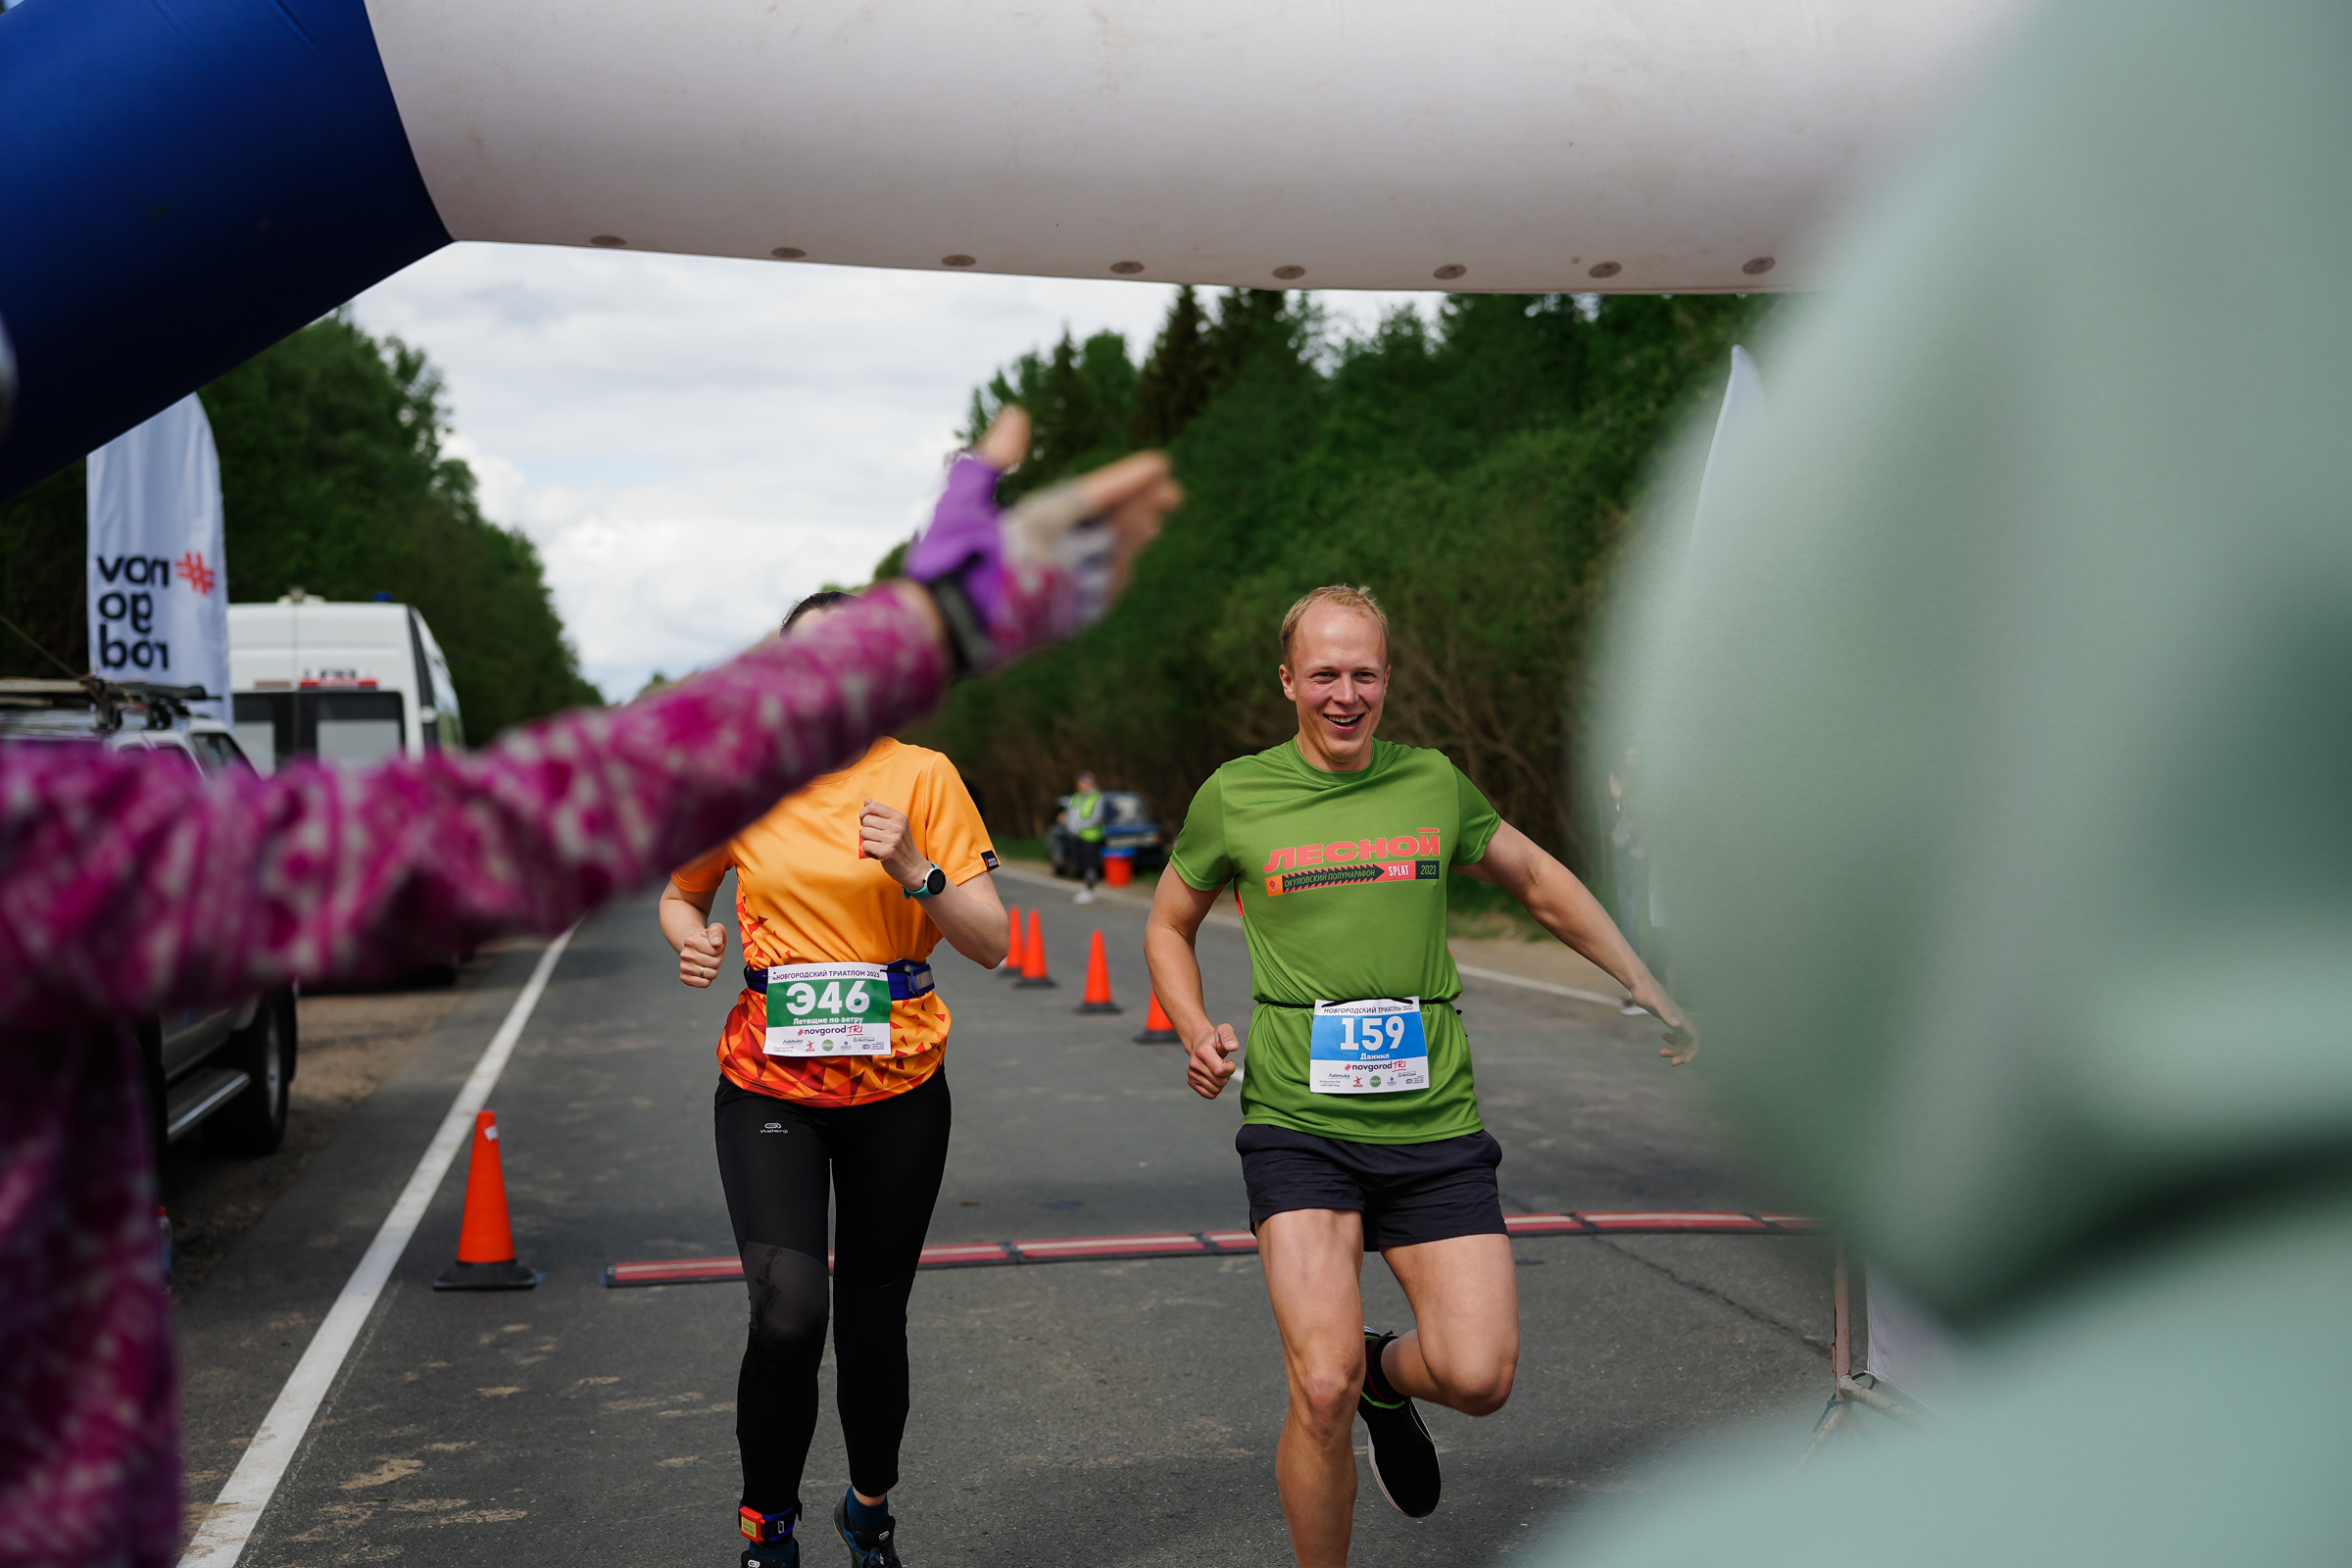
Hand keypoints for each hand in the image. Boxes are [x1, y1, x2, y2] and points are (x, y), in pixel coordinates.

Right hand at [678, 922, 726, 987]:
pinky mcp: (684, 977)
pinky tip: (705, 971)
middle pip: (715, 963)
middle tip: (712, 955)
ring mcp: (683, 967)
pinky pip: (704, 984)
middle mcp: (684, 954)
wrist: (695, 946)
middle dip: (718, 959)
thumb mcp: (715, 929)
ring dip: (714, 969)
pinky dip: (709, 979)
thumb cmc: (707, 938)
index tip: (715, 945)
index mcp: (690, 941)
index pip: (716, 950)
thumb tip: (716, 943)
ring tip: (708, 962)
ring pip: (710, 974)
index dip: (720, 948)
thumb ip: (717, 932)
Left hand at [861, 799, 927, 888]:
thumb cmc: (901, 846)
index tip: (866, 822)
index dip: (864, 813)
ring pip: (864, 833)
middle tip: (876, 838)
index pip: (873, 807)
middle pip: (866, 820)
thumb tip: (867, 800)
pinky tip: (878, 854)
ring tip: (878, 846)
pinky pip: (865, 845)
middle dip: (867, 829)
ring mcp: (893, 839)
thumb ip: (880, 813)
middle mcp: (897, 827)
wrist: (913, 868)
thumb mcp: (895, 826)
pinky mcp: (887, 852)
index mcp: (899, 818)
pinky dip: (868, 851)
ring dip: (867, 841)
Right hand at [904, 406, 1180, 665]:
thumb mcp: (959, 500)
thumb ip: (992, 459)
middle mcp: (1060, 560)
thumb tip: (1018, 413)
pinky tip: (1125, 564)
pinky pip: (1104, 596)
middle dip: (1145, 506)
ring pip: (1115, 563)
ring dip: (1136, 541)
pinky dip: (1118, 575)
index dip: (1130, 478)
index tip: (1161, 463)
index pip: (1095, 496)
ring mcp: (1067, 595)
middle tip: (1173, 492)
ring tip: (1155, 521)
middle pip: (1116, 529)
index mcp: (1035, 527)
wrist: (941, 634)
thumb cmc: (946, 559)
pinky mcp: (1065, 623)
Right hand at [1186, 1022, 1240, 1098]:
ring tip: (1218, 1070)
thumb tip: (1233, 1047)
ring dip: (1221, 1082)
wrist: (1200, 1043)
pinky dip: (1216, 1089)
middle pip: (1219, 1082)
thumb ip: (1229, 1037)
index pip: (1220, 1070)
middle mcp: (1194, 1064)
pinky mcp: (1191, 1082)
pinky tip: (1214, 1078)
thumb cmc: (1215, 1038)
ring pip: (1215, 1090)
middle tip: (1223, 1065)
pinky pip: (1209, 1095)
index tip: (1229, 1061)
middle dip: (1226, 1075)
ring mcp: (1191, 1074)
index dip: (1230, 1068)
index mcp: (1202, 1052)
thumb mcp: (1224, 1030)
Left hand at [1637, 989, 1699, 1064]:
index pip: (1694, 1038)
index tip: (1685, 1062)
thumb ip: (1667, 1014)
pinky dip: (1672, 1040)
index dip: (1693, 1051)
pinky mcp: (1667, 1017)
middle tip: (1671, 1063)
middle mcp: (1680, 1019)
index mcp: (1681, 1018)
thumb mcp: (1656, 1004)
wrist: (1641, 984)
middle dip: (1682, 1054)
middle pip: (1688, 1042)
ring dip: (1675, 1049)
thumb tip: (1677, 1026)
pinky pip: (1676, 1033)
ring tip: (1661, 1053)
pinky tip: (1662, 1037)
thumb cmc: (1647, 993)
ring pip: (1681, 1039)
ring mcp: (1674, 1018)